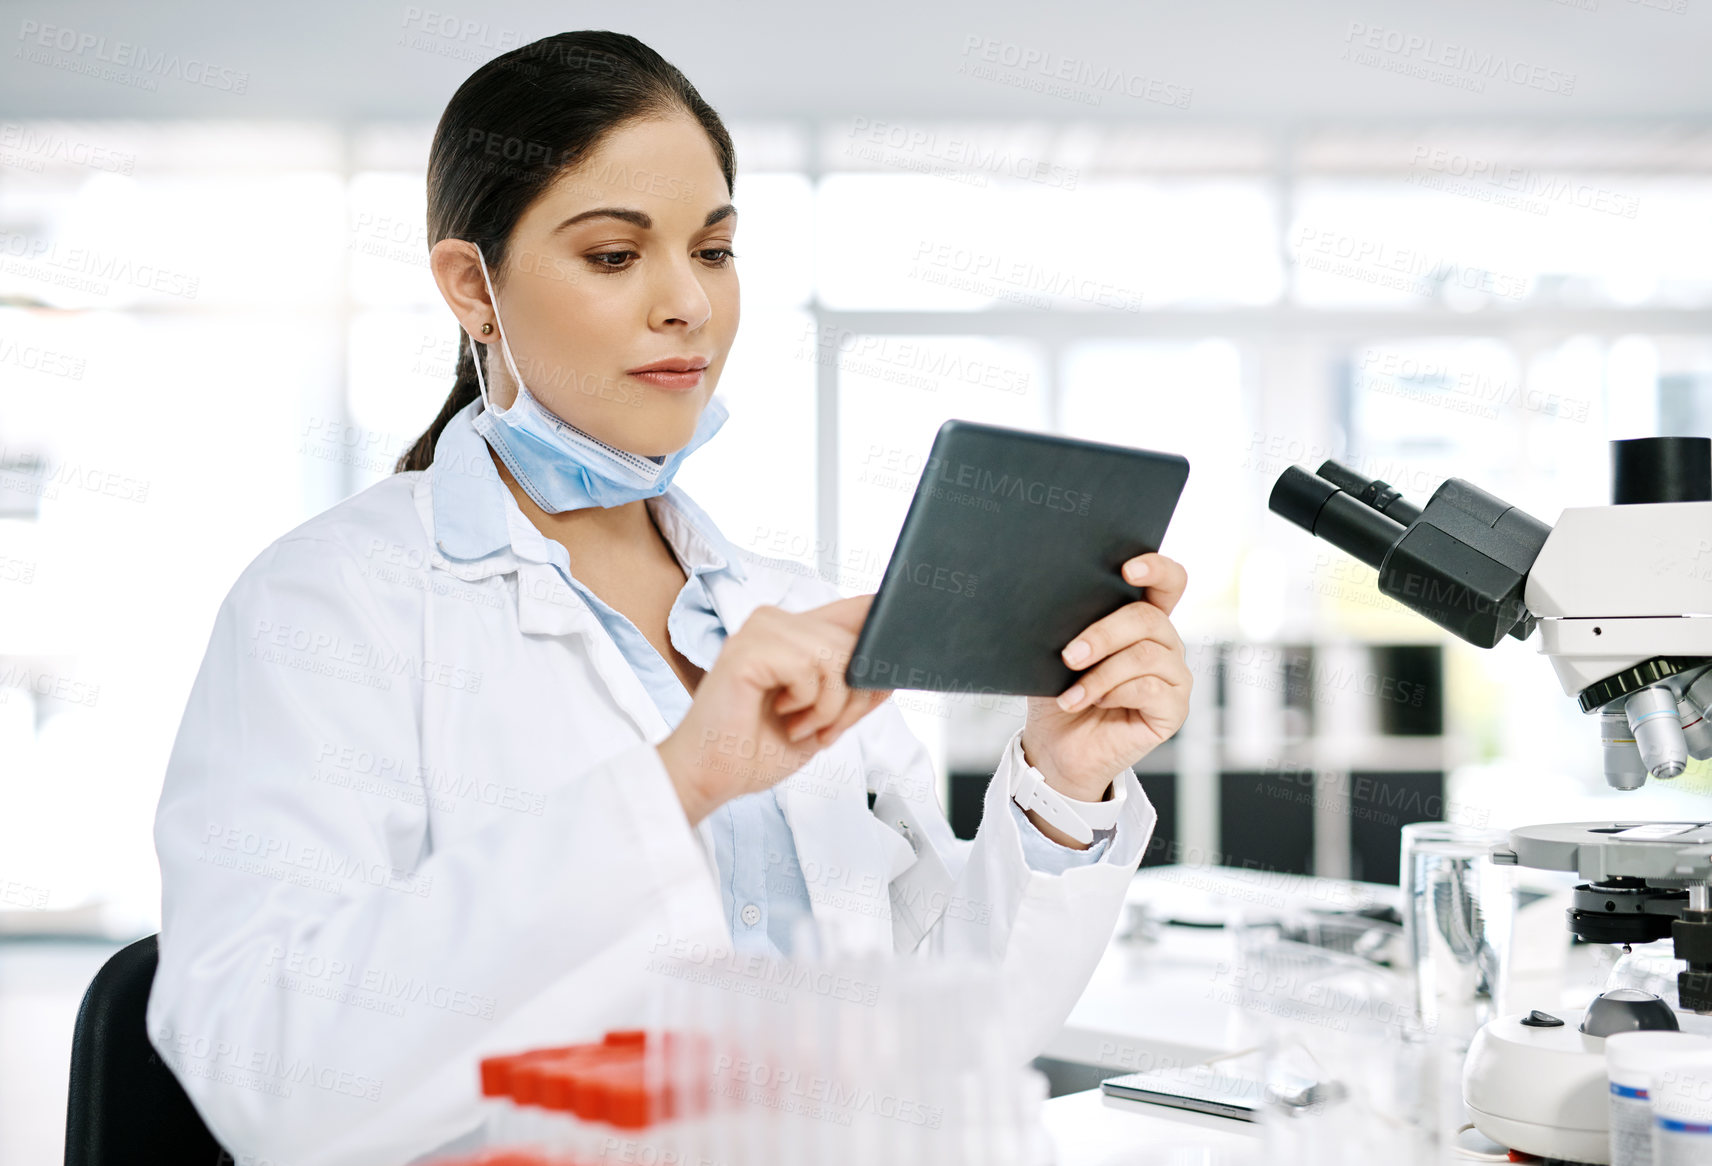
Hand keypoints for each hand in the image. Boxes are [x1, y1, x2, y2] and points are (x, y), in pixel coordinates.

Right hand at [656, 594, 894, 824]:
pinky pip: (811, 667)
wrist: (713, 776)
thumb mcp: (826, 716)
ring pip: (838, 655)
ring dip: (829, 706)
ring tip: (799, 725)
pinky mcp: (748, 648)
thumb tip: (893, 667)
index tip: (898, 657)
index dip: (885, 625)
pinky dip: (808, 704)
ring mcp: (761, 630)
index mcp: (795, 631)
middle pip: (856, 641)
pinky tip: (782, 716)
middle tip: (823, 728)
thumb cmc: (758, 748)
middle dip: (853, 697)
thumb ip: (856, 686)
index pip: (859, 608)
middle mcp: (777, 621)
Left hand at [1020, 553, 1191, 807]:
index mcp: (1141, 621)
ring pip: (1146, 654)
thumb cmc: (1058, 694)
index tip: (1127, 569)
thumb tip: (1058, 598)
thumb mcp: (1058, 652)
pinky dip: (1115, 693)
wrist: (1055, 747)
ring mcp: (1173, 677)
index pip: (1168, 583)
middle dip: (1103, 634)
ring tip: (1071, 694)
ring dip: (1101, 674)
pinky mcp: (1173, 709)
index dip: (1156, 568)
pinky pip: (1149, 688)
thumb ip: (1071, 625)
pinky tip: (1094, 703)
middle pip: (1148, 618)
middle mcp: (1165, 644)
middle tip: (1069, 656)